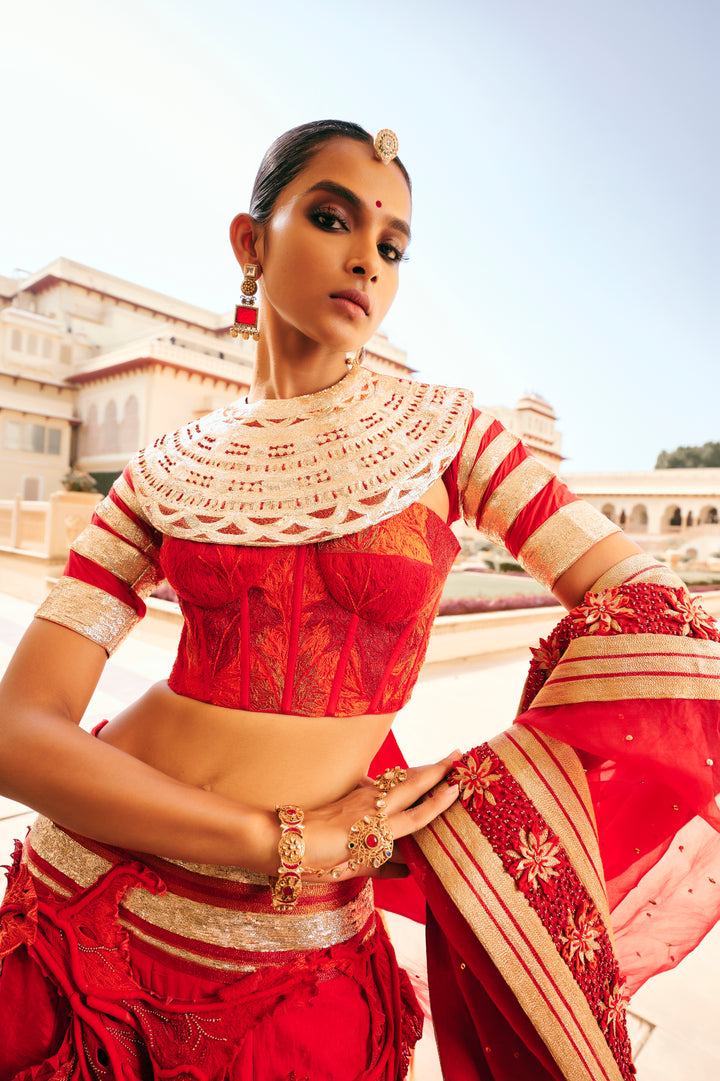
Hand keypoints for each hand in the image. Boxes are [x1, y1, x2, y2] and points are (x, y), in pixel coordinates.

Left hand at [301, 750, 460, 881]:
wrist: (286, 842)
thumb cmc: (319, 862)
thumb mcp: (353, 871)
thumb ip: (383, 868)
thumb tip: (409, 869)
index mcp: (375, 832)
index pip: (415, 816)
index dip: (436, 803)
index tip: (456, 787)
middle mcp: (372, 810)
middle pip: (411, 786)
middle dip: (436, 770)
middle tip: (459, 755)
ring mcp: (362, 799)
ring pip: (397, 780)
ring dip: (420, 770)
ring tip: (440, 762)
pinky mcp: (351, 794)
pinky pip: (380, 783)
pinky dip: (397, 778)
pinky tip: (402, 776)